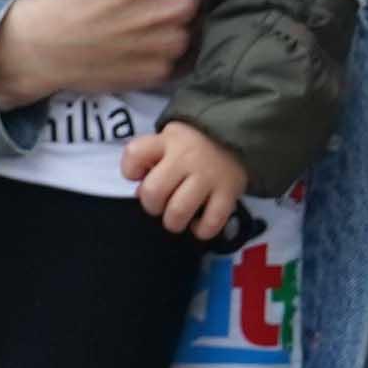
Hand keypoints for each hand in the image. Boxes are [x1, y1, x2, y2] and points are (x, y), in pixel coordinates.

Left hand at [123, 120, 249, 239]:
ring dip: (173, 222)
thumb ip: (150, 160)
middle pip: (153, 191)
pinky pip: (211, 222)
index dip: (130, 170)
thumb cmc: (192, 145)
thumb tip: (141, 193)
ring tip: (177, 217)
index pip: (134, 154)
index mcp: (167, 141)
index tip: (139, 176)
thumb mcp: (167, 141)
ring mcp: (208, 175)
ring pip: (178, 211)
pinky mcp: (229, 193)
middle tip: (160, 204)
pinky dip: (202, 230)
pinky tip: (199, 224)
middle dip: (152, 205)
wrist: (237, 138)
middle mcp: (186, 157)